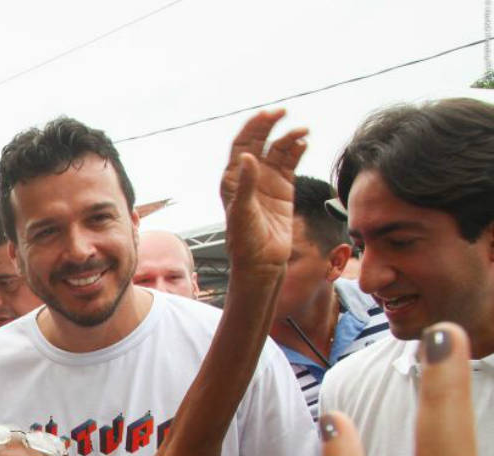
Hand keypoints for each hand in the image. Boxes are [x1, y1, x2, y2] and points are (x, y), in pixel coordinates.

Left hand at [220, 109, 307, 270]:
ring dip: (289, 138)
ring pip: (278, 151)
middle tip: (284, 112)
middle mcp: (250, 176)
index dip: (253, 127)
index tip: (267, 114)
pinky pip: (291, 164)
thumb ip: (246, 184)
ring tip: (302, 131)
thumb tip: (247, 156)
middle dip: (270, 125)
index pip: (242, 144)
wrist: (261, 262)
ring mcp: (268, 181)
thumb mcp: (242, 211)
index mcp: (233, 179)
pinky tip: (304, 143)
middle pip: (260, 142)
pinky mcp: (284, 190)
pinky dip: (297, 151)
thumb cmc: (244, 240)